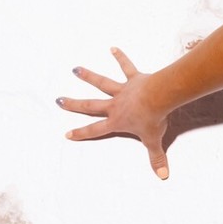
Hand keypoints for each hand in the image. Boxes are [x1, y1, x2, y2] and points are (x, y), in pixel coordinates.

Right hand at [57, 48, 171, 180]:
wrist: (160, 97)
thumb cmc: (154, 119)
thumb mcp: (154, 141)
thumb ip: (156, 158)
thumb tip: (163, 176)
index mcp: (117, 121)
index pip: (96, 130)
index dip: (81, 133)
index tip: (67, 134)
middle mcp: (115, 105)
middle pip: (90, 105)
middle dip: (74, 104)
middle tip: (59, 100)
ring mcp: (123, 90)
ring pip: (102, 83)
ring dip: (88, 76)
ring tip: (75, 70)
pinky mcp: (134, 78)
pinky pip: (126, 67)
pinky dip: (120, 57)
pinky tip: (113, 48)